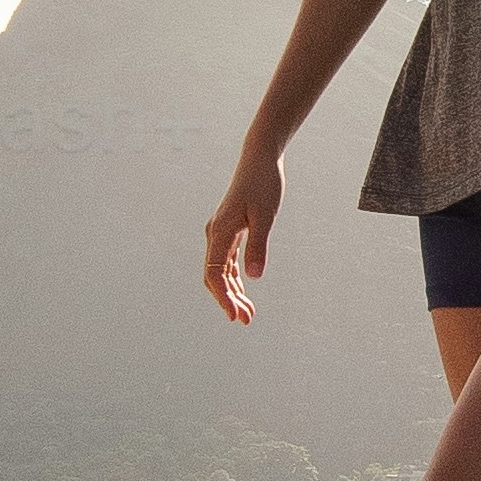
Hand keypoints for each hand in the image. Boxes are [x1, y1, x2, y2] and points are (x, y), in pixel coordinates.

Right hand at [203, 147, 282, 322]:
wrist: (259, 160)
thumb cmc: (263, 185)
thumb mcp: (265, 216)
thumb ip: (258, 246)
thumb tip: (254, 277)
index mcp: (219, 233)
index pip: (214, 274)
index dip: (223, 298)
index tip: (235, 316)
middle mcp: (215, 235)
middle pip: (215, 277)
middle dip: (228, 301)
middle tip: (245, 321)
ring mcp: (221, 234)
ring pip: (221, 272)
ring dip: (232, 293)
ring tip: (248, 313)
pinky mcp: (230, 232)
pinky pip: (227, 262)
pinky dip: (235, 279)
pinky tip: (245, 292)